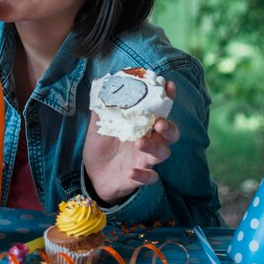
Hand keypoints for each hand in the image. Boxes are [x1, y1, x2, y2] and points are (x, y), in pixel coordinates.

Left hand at [83, 81, 178, 204]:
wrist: (93, 175)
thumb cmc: (101, 146)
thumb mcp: (99, 125)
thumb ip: (103, 108)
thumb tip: (101, 86)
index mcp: (141, 125)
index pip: (159, 110)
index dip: (167, 98)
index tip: (169, 86)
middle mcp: (149, 140)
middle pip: (170, 133)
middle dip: (168, 127)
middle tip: (159, 123)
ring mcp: (146, 159)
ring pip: (163, 153)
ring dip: (154, 147)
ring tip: (139, 143)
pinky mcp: (141, 177)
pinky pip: (150, 177)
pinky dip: (144, 175)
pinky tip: (131, 172)